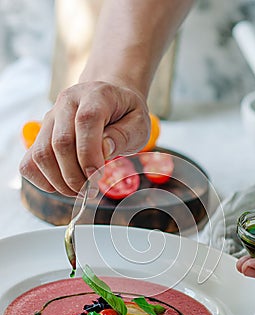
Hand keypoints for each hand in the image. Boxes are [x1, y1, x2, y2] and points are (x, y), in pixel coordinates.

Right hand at [19, 81, 149, 196]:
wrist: (108, 101)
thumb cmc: (125, 115)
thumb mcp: (138, 123)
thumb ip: (123, 136)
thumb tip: (103, 151)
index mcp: (95, 95)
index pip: (86, 121)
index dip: (89, 154)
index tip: (97, 177)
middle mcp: (67, 102)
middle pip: (60, 143)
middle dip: (75, 176)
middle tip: (90, 190)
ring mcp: (50, 118)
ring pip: (41, 154)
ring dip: (60, 182)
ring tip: (79, 190)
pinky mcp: (40, 135)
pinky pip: (29, 162)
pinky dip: (43, 181)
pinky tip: (63, 185)